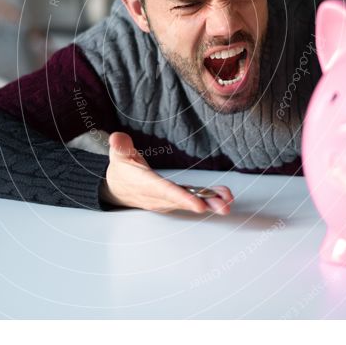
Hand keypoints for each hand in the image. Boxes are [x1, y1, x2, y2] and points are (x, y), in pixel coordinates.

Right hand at [101, 132, 233, 214]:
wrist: (117, 188)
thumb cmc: (121, 170)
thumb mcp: (117, 155)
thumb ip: (119, 146)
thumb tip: (116, 137)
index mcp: (145, 184)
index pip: (165, 192)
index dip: (182, 198)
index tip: (199, 205)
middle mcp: (158, 196)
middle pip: (183, 200)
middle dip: (204, 203)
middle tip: (224, 206)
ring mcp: (167, 200)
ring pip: (190, 201)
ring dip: (211, 201)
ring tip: (228, 199)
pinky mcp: (174, 199)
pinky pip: (192, 198)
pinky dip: (209, 197)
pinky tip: (224, 194)